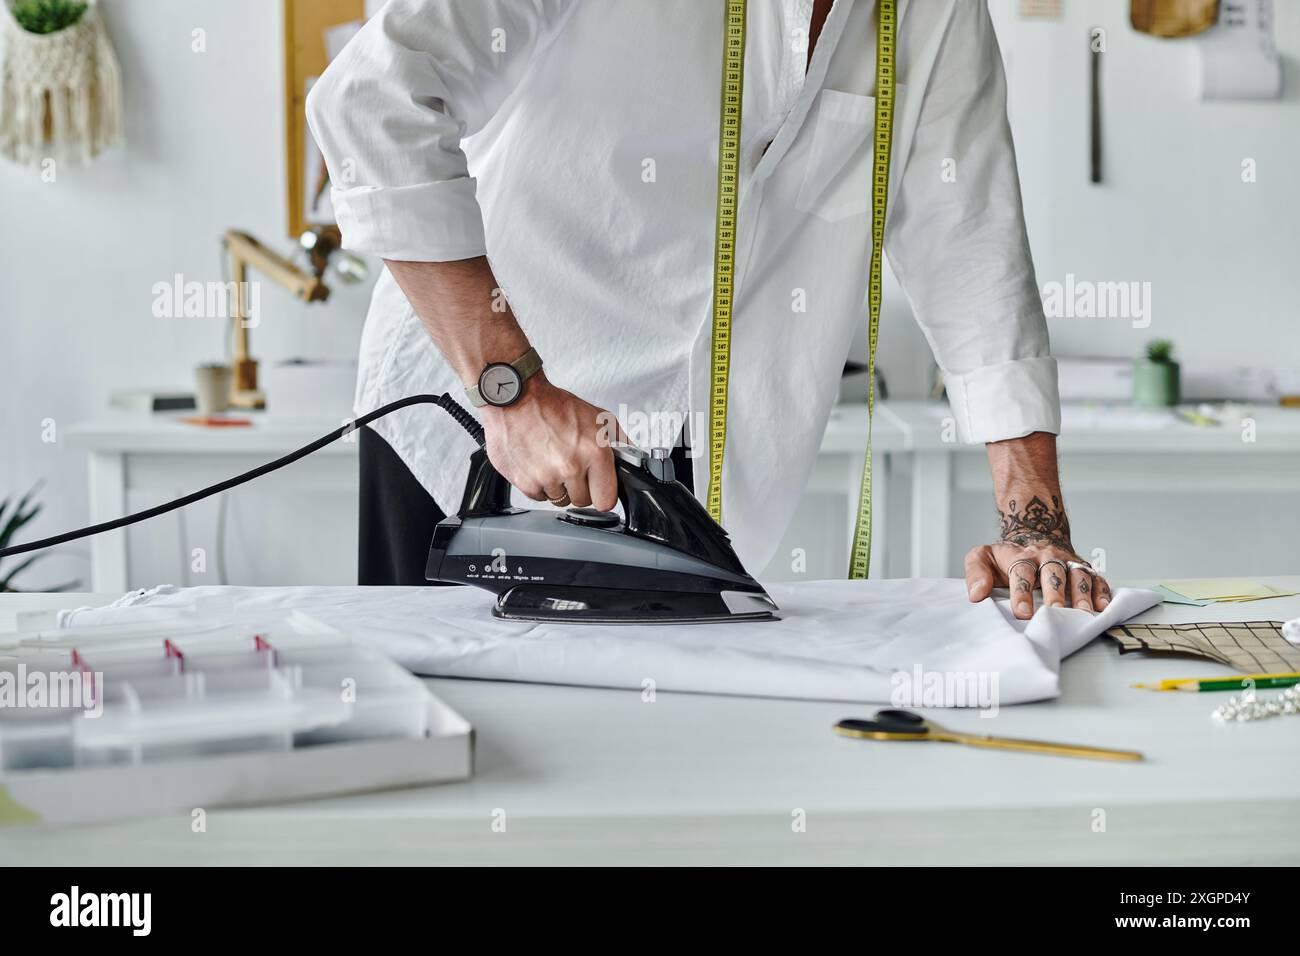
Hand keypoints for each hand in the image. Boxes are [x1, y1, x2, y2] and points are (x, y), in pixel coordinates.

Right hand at [479, 372, 620, 511]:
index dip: (603, 494)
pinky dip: (538, 484)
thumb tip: (633, 458)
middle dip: (579, 487)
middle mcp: (570, 467)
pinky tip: (538, 463)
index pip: (607, 500)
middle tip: (572, 466)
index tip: (599, 489)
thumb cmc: (553, 405)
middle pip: (582, 501)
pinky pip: (538, 496)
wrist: (515, 398)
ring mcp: (546, 477)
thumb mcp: (598, 417)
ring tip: (552, 460)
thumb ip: (620, 441)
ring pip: (559, 499)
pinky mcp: (524, 481)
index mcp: (594, 452)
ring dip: (558, 486)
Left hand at [964, 494, 1111, 620]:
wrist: (1033, 537)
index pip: (1021, 572)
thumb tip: (976, 594)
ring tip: (1084, 613)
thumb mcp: (983, 557)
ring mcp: (1068, 562)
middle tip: (1055, 611)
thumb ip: (976, 572)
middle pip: (1053, 572)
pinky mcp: (1084, 570)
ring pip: (1078, 574)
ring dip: (1082, 593)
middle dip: (1054, 592)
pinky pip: (1097, 579)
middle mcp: (1048, 557)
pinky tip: (1103, 607)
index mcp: (1021, 556)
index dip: (1021, 592)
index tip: (1022, 612)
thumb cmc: (1006, 557)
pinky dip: (1102, 591)